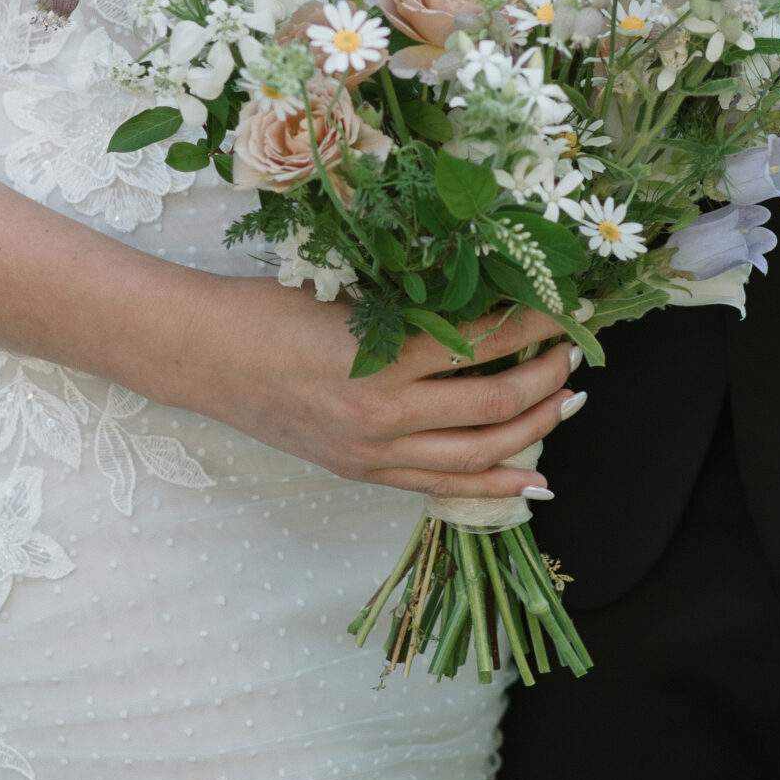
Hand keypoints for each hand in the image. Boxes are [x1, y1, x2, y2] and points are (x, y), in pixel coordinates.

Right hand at [175, 284, 579, 500]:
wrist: (204, 355)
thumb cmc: (270, 308)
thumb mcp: (349, 293)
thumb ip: (414, 308)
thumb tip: (489, 305)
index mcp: (381, 355)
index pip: (483, 342)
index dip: (535, 326)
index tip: (566, 309)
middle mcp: (383, 413)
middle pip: (493, 406)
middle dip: (546, 380)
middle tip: (575, 355)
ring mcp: (373, 451)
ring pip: (476, 454)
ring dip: (532, 430)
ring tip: (567, 403)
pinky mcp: (361, 472)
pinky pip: (441, 486)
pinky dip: (492, 484)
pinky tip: (532, 479)